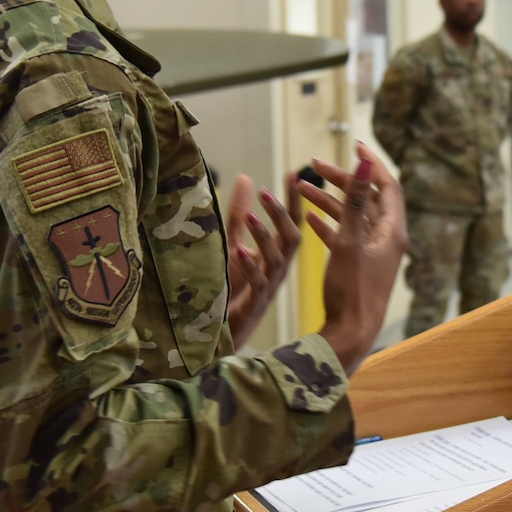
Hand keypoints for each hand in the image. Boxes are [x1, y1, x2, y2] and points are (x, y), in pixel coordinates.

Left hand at [224, 173, 300, 343]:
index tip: (293, 175)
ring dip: (264, 237)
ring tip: (251, 217)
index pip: (291, 224)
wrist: (218, 337)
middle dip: (282, 215)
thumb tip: (245, 178)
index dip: (293, 201)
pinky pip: (257, 285)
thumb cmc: (230, 291)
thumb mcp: (233, 245)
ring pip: (276, 261)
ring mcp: (267, 289)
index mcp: (274, 257)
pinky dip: (251, 267)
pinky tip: (241, 252)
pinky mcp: (253, 306)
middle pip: (291, 240)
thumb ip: (239, 215)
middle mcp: (276, 271)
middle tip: (267, 193)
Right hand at [297, 143, 407, 373]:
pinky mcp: (360, 265)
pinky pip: (346, 237)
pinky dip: (329, 225)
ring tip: (301, 190)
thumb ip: (356, 201)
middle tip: (314, 166)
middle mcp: (388, 239)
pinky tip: (308, 219)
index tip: (353, 144)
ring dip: (328, 202)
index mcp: (393, 231)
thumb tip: (365, 163)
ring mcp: (374, 253)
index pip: (387, 185)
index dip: (371, 163)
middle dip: (341, 180)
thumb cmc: (352, 290)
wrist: (351, 333)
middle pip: (366, 198)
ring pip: (352, 217)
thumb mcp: (350, 241)